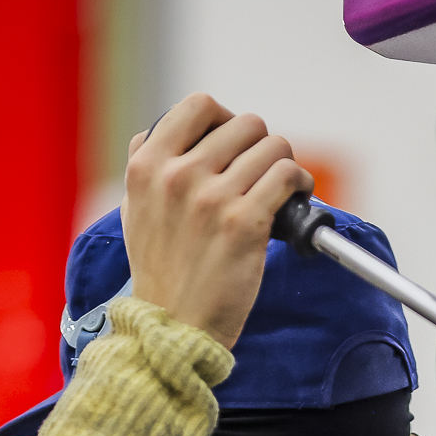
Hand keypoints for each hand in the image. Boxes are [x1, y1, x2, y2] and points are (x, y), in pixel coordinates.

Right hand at [123, 94, 311, 349]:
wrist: (173, 329)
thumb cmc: (160, 276)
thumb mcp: (135, 211)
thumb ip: (148, 166)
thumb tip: (169, 131)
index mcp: (147, 166)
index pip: (199, 106)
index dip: (226, 119)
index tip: (236, 143)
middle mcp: (177, 176)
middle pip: (245, 124)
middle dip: (261, 146)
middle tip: (263, 173)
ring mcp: (211, 199)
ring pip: (273, 146)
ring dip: (285, 165)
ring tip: (283, 188)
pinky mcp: (244, 224)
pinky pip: (287, 176)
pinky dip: (300, 184)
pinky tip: (296, 199)